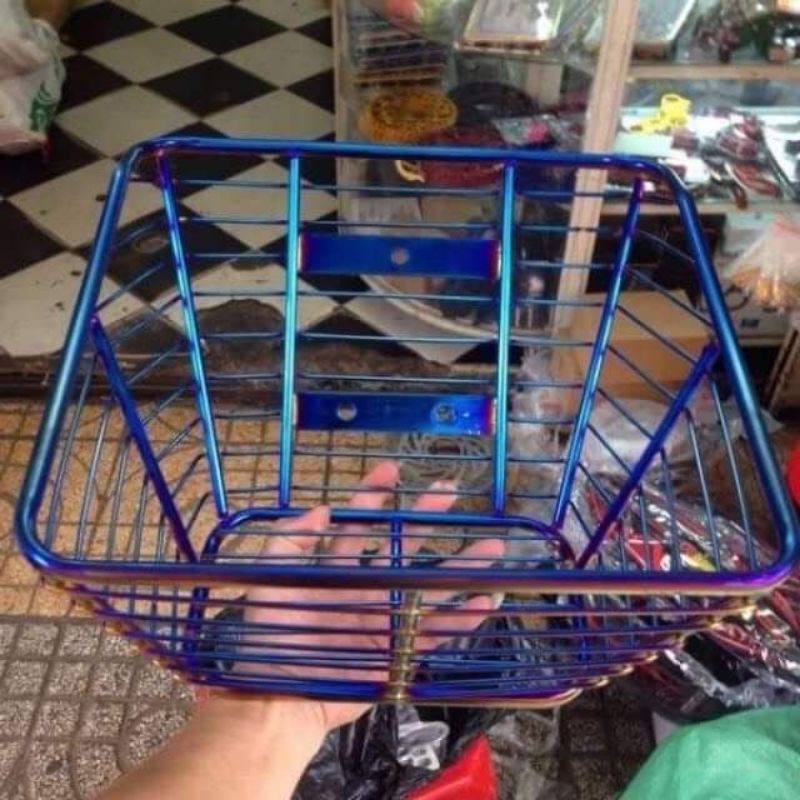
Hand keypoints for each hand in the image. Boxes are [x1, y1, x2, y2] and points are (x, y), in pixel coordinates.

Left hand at [241, 461, 503, 733]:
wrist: (277, 695)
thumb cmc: (269, 637)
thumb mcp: (267, 581)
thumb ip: (289, 541)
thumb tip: (323, 509)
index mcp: (335, 571)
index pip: (358, 526)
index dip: (373, 496)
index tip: (392, 469)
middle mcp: (365, 589)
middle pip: (402, 547)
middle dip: (425, 518)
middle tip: (448, 491)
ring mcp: (385, 619)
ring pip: (429, 587)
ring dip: (460, 568)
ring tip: (492, 548)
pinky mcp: (397, 651)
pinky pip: (435, 632)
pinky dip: (462, 619)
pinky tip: (485, 601)